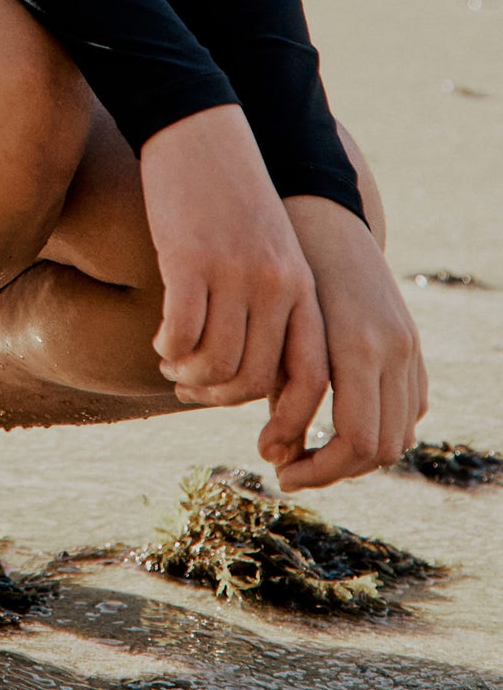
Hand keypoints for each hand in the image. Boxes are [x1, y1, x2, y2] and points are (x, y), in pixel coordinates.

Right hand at [139, 106, 328, 462]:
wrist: (199, 128)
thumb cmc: (229, 193)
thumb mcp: (269, 249)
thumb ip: (273, 303)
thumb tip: (255, 374)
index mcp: (301, 285)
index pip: (309, 378)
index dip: (285, 418)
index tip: (258, 433)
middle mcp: (275, 284)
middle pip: (251, 379)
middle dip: (217, 398)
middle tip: (190, 388)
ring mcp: (234, 272)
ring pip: (214, 363)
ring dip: (187, 374)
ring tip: (171, 362)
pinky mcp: (190, 258)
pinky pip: (180, 332)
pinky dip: (168, 347)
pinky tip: (159, 338)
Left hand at [263, 195, 426, 490]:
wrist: (322, 219)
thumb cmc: (283, 270)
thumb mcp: (278, 330)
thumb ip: (282, 394)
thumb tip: (275, 457)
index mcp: (358, 345)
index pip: (355, 440)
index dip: (318, 469)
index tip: (277, 470)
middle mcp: (394, 348)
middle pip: (381, 447)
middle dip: (334, 470)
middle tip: (289, 469)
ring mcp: (409, 347)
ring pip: (399, 433)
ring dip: (359, 456)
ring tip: (312, 453)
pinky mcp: (413, 346)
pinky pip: (409, 408)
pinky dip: (381, 428)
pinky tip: (339, 427)